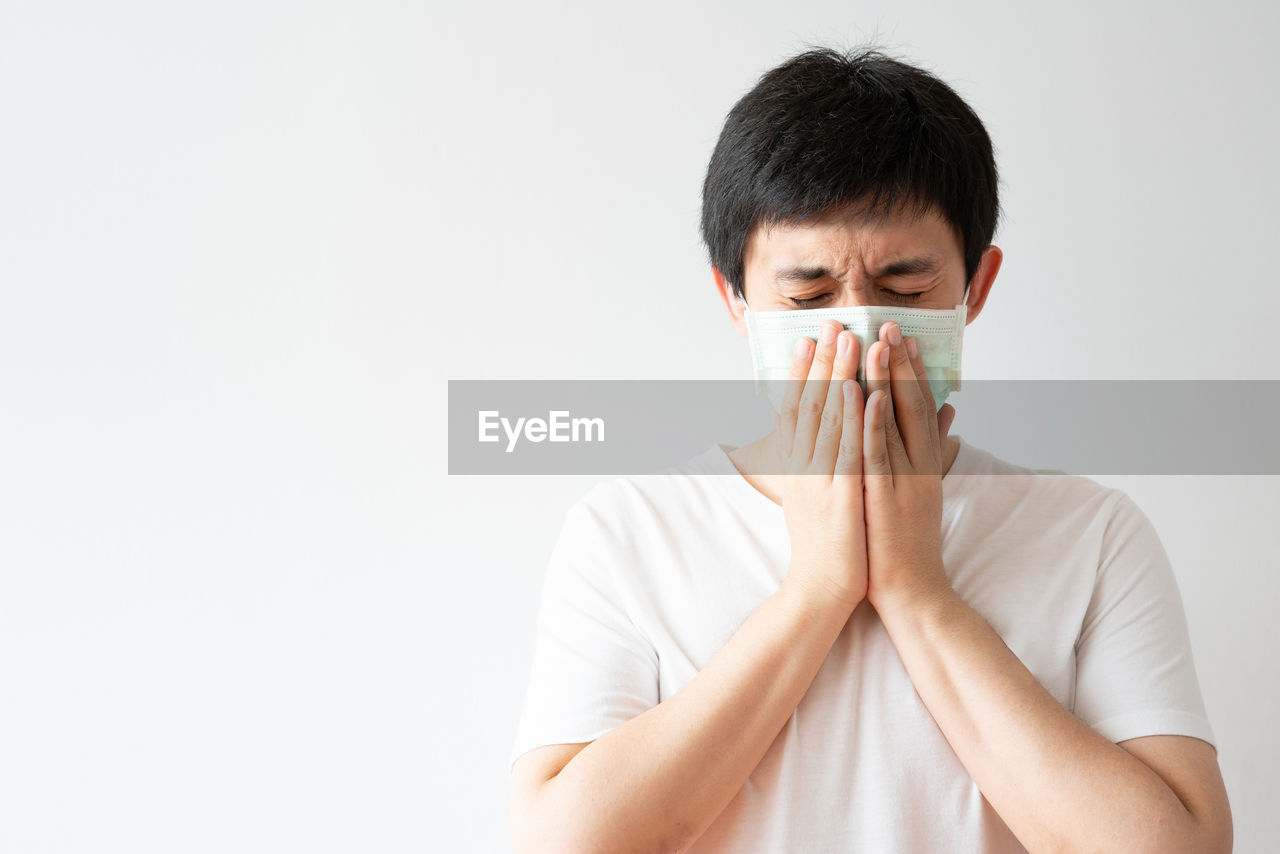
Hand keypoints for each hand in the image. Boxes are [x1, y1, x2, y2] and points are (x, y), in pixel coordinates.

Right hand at [773, 319, 868, 612]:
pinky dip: (852, 420)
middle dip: (822, 361)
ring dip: (838, 376)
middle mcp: (804, 468)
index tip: (807, 340)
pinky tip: (859, 392)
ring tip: (848, 340)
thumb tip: (820, 443)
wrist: (821, 591)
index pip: (798, 411)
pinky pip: (847, 452)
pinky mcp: (840, 497)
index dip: (801, 373)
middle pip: (812, 405)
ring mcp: (820, 481)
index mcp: (798, 467)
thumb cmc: (827, 547)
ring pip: (829, 419)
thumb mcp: (816, 498)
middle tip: (830, 323)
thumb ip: (819, 466)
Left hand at [861, 320, 954, 616]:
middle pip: (908, 404)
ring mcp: (900, 480)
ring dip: (883, 380)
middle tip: (889, 324)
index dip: (911, 368)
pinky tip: (864, 395)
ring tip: (875, 343)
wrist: (911, 589)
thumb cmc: (908, 540)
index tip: (903, 335)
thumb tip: (949, 413)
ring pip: (891, 422)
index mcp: (924, 462)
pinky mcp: (882, 497)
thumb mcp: (926, 488)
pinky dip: (871, 423)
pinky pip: (875, 454)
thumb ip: (937, 448)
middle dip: (898, 362)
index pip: (918, 404)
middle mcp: (916, 465)